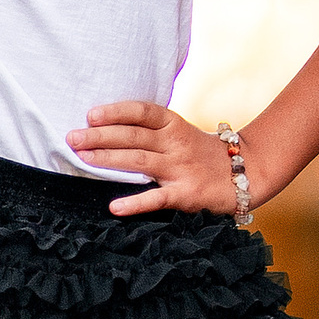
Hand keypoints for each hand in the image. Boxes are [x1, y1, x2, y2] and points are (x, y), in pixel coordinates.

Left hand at [67, 101, 252, 218]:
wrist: (245, 172)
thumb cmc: (201, 153)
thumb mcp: (179, 133)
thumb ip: (149, 130)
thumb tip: (105, 128)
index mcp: (174, 124)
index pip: (142, 112)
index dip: (116, 112)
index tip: (91, 114)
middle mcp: (175, 143)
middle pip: (133, 136)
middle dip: (100, 136)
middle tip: (72, 138)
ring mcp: (180, 169)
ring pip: (139, 161)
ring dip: (108, 159)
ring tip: (82, 158)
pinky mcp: (186, 194)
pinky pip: (157, 198)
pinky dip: (135, 203)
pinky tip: (114, 207)